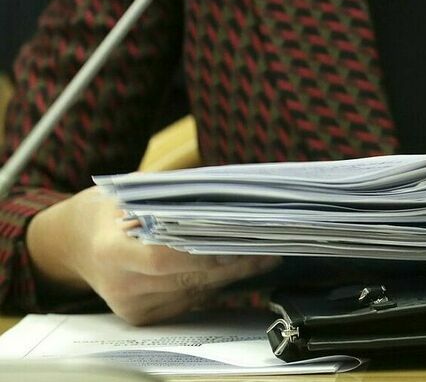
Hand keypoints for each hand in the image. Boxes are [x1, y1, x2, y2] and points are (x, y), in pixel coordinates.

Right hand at [27, 187, 280, 324]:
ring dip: (233, 274)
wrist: (72, 244)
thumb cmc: (106, 211)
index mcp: (112, 250)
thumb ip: (171, 196)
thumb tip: (225, 193)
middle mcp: (122, 284)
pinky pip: (190, 300)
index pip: (166, 258)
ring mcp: (133, 305)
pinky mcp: (143, 316)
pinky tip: (238, 267)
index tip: (241, 239)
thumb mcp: (129, 192)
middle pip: (190, 277)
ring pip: (197, 291)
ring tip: (265, 253)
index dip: (206, 252)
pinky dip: (214, 284)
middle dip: (235, 261)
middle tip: (271, 244)